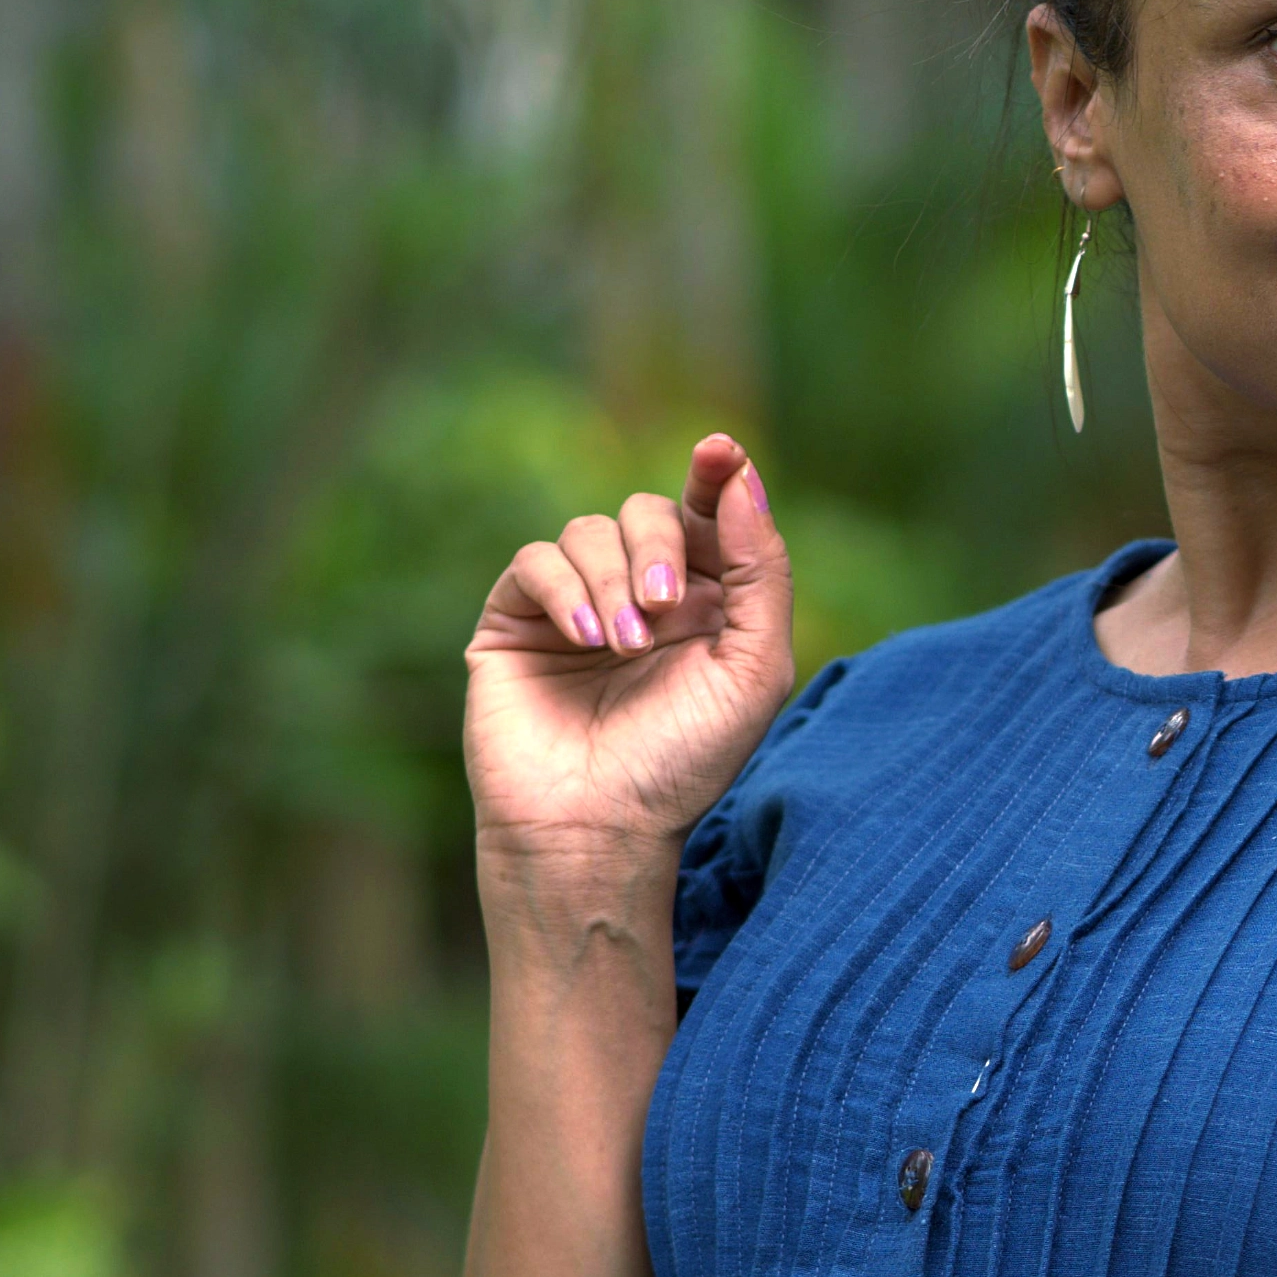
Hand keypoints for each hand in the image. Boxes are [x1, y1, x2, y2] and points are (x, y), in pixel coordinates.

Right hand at [464, 433, 794, 866]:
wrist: (601, 826)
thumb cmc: (685, 759)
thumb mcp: (754, 667)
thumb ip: (760, 572)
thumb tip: (742, 476)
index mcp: (704, 602)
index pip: (707, 514)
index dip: (714, 475)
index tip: (720, 451)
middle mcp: (640, 593)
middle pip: (648, 510)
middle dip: (659, 546)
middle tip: (664, 609)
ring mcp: (574, 603)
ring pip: (589, 530)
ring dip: (613, 582)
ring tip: (626, 650)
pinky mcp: (515, 619)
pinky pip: (536, 560)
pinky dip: (566, 590)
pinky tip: (588, 643)